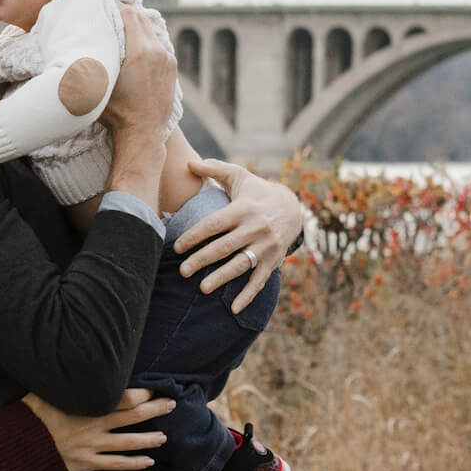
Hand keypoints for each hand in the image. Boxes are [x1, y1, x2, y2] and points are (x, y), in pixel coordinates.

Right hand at [21, 388, 172, 470]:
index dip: (141, 393)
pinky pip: (115, 464)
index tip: (153, 387)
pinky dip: (133, 463)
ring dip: (149, 439)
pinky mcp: (87, 463)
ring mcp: (92, 446)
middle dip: (154, 409)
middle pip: (133, 416)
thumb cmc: (29, 416)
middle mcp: (95, 425)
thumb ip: (60, 378)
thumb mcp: (42, 390)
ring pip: (128, 442)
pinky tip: (149, 462)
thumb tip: (67, 358)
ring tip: (164, 437)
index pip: (123, 397)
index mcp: (87, 405)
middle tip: (171, 403)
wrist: (18, 448)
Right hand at [99, 5, 176, 140]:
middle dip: (125, 13)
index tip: (103, 4)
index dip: (115, 6)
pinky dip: (146, 42)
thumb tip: (78, 43)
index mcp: (140, 51)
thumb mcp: (97, 84)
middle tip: (109, 12)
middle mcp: (157, 51)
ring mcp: (167, 60)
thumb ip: (90, 61)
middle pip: (141, 19)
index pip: (128, 14)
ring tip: (120, 30)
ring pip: (151, 32)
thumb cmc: (116, 113)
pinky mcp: (172, 69)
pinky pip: (158, 46)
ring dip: (136, 28)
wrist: (143, 134)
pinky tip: (134, 49)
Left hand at [175, 157, 305, 310]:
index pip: (214, 224)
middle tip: (182, 271)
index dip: (194, 236)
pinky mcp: (273, 260)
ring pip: (240, 265)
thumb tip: (188, 162)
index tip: (177, 247)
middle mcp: (255, 228)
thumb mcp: (239, 176)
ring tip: (202, 289)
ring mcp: (265, 246)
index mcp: (243, 209)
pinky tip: (233, 309)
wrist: (293, 207)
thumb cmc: (256, 192)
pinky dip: (248, 296)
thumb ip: (213, 168)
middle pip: (224, 247)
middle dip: (202, 260)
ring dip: (222, 278)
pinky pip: (259, 281)